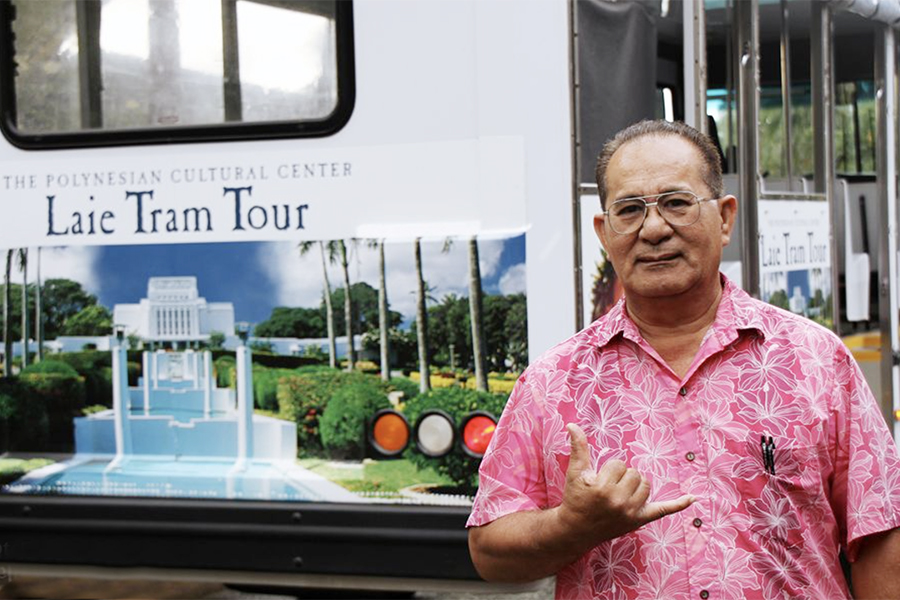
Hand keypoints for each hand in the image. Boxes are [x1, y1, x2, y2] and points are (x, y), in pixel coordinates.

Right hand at [557, 423, 693, 545]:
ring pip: (646, 485)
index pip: (618, 465)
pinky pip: (663, 510)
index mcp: (603, 487)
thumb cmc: (576, 498)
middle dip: (622, 477)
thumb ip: (578, 448)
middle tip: (608, 489)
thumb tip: (572, 425)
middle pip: (634, 474)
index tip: (598, 481)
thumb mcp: (575, 472)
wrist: (576, 529)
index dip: (608, 470)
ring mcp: (631, 513)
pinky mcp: (639, 521)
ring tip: (620, 493)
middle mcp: (619, 501)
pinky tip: (693, 498)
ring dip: (635, 486)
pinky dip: (678, 504)